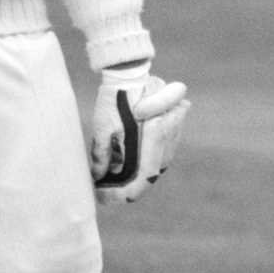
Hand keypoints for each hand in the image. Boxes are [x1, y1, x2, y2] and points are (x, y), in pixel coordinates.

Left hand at [90, 61, 189, 204]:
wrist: (129, 72)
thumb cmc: (113, 97)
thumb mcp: (102, 124)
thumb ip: (102, 152)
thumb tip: (98, 176)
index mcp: (154, 130)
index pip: (147, 172)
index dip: (130, 191)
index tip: (114, 200)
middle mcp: (169, 131)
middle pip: (154, 170)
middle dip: (132, 187)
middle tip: (110, 197)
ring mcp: (174, 129)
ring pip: (160, 163)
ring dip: (141, 177)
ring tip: (118, 188)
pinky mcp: (174, 126)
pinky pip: (164, 153)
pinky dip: (149, 164)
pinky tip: (131, 171)